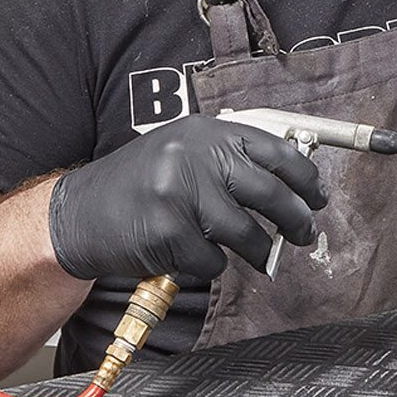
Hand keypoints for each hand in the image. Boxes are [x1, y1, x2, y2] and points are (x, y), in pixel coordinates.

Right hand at [48, 116, 326, 286]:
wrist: (78, 213)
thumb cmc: (137, 186)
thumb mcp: (181, 152)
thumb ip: (227, 158)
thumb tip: (289, 181)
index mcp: (204, 132)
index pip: (274, 150)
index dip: (305, 177)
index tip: (318, 196)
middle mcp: (194, 156)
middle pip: (270, 192)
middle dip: (296, 219)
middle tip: (305, 234)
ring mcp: (180, 194)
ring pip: (246, 232)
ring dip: (259, 251)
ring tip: (260, 256)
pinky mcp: (169, 233)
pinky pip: (212, 260)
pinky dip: (211, 265)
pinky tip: (195, 256)